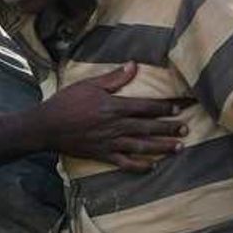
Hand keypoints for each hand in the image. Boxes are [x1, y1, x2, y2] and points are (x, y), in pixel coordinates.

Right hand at [34, 62, 188, 170]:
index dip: (165, 107)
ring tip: (178, 147)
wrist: (47, 126)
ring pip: (142, 146)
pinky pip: (125, 163)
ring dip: (161, 147)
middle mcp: (116, 126)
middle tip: (186, 128)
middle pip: (148, 127)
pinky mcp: (103, 155)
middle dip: (169, 128)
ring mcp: (111, 142)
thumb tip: (133, 65)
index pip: (146, 106)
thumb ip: (114, 78)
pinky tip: (152, 167)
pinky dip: (139, 166)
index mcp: (114, 106)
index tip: (180, 107)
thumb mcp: (89, 84)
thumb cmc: (66, 102)